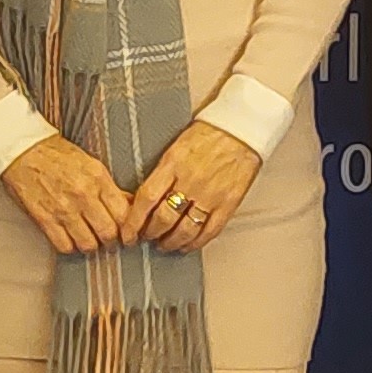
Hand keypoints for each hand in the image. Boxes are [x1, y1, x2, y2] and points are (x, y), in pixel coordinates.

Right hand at [0, 135, 128, 256]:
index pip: (124, 214)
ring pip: (88, 244)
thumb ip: (110, 187)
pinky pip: (64, 246)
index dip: (129, 228)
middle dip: (112, 240)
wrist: (23, 151)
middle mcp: (83, 195)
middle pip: (109, 233)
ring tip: (90, 239)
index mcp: (98, 179)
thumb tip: (128, 204)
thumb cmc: (56, 154)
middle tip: (110, 239)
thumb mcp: (90, 163)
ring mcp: (63, 209)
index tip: (128, 232)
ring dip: (91, 245)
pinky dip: (70, 246)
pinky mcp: (45, 219)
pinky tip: (70, 238)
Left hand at [125, 121, 259, 253]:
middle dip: (150, 233)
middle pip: (163, 219)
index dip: (133, 221)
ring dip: (170, 242)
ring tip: (163, 244)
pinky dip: (195, 243)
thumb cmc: (210, 132)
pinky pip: (209, 231)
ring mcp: (211, 194)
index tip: (128, 233)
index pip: (146, 199)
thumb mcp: (177, 145)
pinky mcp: (228, 203)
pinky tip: (187, 246)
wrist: (243, 126)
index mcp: (173, 163)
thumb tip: (144, 196)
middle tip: (144, 238)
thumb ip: (162, 170)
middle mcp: (191, 181)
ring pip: (184, 230)